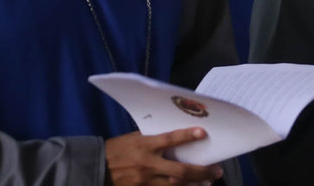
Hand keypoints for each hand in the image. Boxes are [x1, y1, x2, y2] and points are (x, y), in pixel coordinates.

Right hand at [105, 128, 222, 185]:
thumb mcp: (134, 138)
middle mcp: (148, 164)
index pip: (169, 140)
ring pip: (176, 185)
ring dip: (194, 184)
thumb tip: (175, 135)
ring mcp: (145, 181)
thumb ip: (153, 138)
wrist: (96, 168)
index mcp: (145, 146)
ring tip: (208, 182)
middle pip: (180, 170)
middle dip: (201, 171)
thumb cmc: (117, 150)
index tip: (202, 132)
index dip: (186, 136)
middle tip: (217, 170)